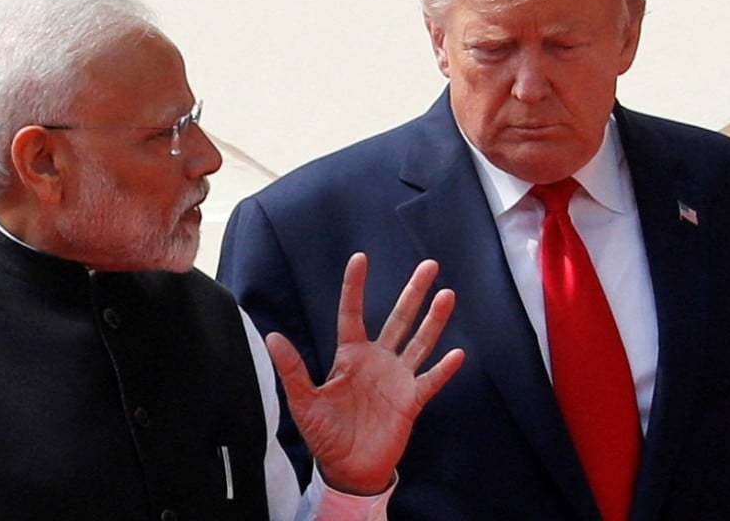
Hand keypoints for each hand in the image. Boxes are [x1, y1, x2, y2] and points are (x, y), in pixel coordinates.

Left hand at [265, 252, 464, 495]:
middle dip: (413, 292)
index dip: (355, 287)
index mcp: (350, 355)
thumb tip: (273, 337)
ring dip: (434, 320)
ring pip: (419, 342)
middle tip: (429, 265)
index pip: (352, 314)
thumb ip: (293, 370)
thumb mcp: (304, 401)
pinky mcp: (411, 401)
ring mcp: (397, 378)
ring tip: (447, 294)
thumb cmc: (325, 435)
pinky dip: (443, 369)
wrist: (347, 470)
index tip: (360, 258)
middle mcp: (377, 360)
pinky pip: (430, 380)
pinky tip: (457, 354)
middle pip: (399, 319)